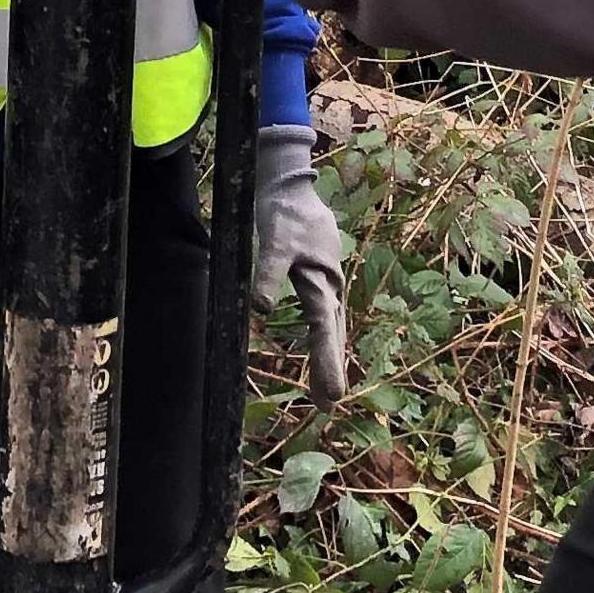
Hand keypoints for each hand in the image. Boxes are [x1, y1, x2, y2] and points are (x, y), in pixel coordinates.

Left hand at [252, 124, 352, 403]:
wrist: (292, 187)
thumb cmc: (284, 214)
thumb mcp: (276, 242)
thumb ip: (269, 274)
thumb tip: (260, 310)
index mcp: (323, 284)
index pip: (324, 332)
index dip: (326, 363)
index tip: (333, 394)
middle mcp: (331, 288)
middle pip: (333, 335)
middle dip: (331, 368)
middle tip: (329, 404)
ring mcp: (328, 284)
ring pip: (332, 327)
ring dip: (329, 356)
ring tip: (327, 391)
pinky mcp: (320, 278)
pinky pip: (326, 316)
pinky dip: (326, 337)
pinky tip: (323, 346)